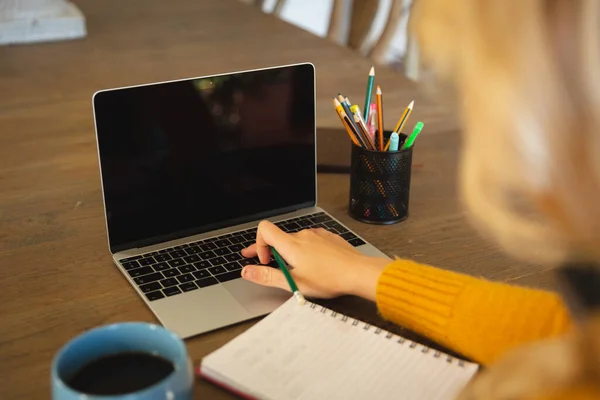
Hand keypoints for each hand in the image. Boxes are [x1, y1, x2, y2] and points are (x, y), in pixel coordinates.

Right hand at [240, 220, 389, 299]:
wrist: (358, 272)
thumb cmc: (328, 279)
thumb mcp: (294, 283)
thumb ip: (268, 276)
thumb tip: (246, 271)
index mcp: (291, 244)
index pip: (264, 229)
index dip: (258, 244)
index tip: (264, 260)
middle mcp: (303, 235)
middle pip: (279, 237)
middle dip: (270, 251)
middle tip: (264, 263)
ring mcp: (317, 235)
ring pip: (296, 240)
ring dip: (290, 251)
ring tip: (294, 267)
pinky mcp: (329, 238)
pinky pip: (312, 241)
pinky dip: (306, 250)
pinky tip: (313, 263)